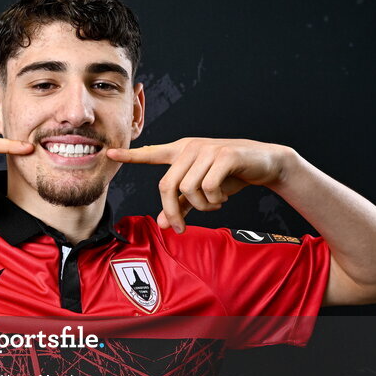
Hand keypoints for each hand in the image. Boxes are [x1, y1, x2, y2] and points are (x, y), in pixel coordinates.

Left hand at [106, 138, 293, 231]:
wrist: (266, 162)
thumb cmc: (231, 176)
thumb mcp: (203, 192)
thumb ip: (181, 205)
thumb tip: (163, 224)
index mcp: (181, 152)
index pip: (151, 153)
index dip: (130, 156)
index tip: (109, 153)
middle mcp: (190, 148)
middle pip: (166, 186)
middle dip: (173, 212)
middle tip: (182, 228)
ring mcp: (207, 150)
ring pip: (188, 189)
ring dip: (201, 206)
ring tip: (214, 204)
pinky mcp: (224, 155)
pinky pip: (208, 187)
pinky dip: (214, 200)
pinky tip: (224, 198)